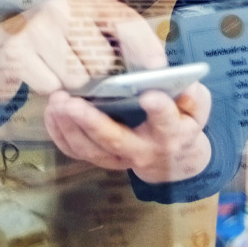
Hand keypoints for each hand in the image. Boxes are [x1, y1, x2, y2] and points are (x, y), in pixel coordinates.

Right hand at [0, 0, 167, 103]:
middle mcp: (63, 7)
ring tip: (60, 66)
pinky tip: (43, 71)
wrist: (8, 39)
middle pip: (102, 61)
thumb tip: (154, 67)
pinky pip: (52, 87)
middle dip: (97, 72)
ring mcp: (38, 27)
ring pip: (77, 78)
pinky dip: (51, 88)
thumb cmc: (61, 37)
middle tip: (83, 64)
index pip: (125, 21)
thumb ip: (121, 39)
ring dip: (72, 83)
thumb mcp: (91, 25)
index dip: (144, 46)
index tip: (158, 68)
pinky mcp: (18, 50)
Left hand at [44, 81, 212, 182]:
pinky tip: (50, 111)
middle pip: (114, 139)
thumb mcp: (197, 107)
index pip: (165, 122)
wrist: (172, 159)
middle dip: (90, 121)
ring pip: (89, 149)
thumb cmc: (182, 121)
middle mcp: (141, 149)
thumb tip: (187, 87)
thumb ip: (194, 98)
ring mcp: (117, 157)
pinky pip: (75, 151)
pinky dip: (59, 133)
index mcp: (168, 133)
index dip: (159, 109)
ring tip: (55, 101)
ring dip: (68, 126)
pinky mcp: (100, 158)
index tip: (149, 94)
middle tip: (70, 102)